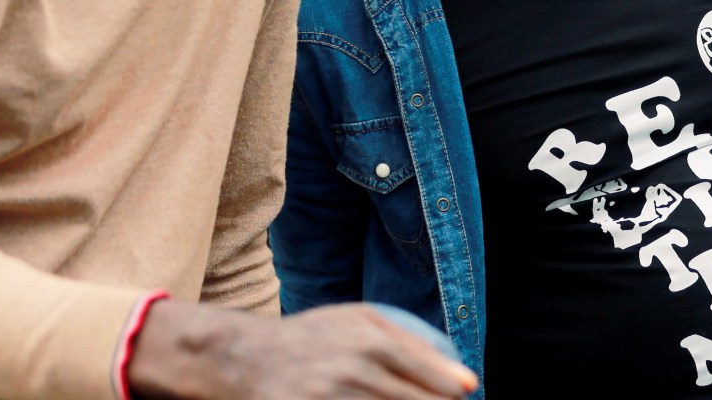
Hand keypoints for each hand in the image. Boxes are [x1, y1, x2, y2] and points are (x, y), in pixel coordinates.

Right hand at [128, 300, 477, 399]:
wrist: (245, 357)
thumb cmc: (314, 336)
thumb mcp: (360, 319)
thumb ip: (411, 343)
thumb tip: (465, 381)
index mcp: (372, 340)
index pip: (432, 378)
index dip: (452, 392)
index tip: (464, 395)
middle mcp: (355, 371)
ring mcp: (329, 399)